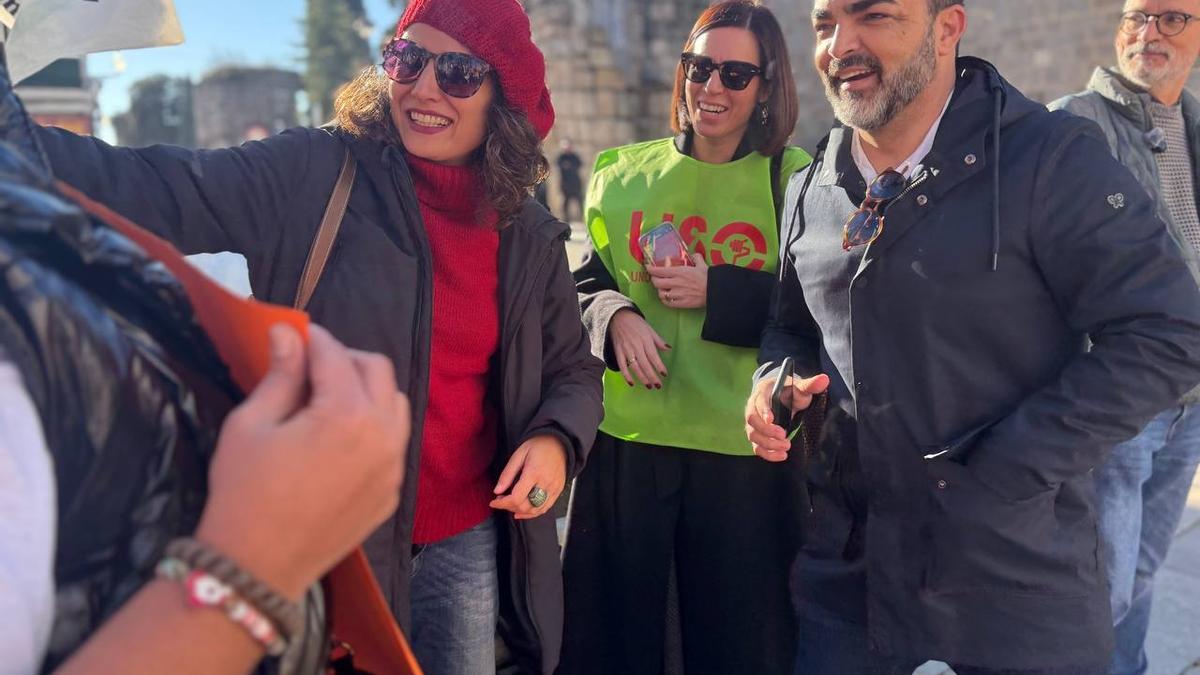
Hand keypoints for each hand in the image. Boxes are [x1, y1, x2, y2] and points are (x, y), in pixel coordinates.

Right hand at [196, 324, 409, 598]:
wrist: (257, 567)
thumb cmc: (244, 492)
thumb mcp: (251, 425)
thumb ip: (280, 375)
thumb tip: (286, 332)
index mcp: (347, 414)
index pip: (335, 355)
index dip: (312, 338)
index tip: (293, 334)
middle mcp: (383, 436)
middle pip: (378, 370)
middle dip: (345, 358)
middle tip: (310, 365)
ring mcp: (393, 467)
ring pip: (396, 405)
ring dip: (368, 390)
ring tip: (328, 398)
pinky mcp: (392, 493)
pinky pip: (395, 444)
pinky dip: (375, 427)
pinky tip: (340, 438)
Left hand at [490, 435, 567, 519]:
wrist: (559, 443)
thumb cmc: (538, 446)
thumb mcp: (518, 455)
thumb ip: (507, 474)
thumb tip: (497, 491)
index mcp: (534, 473)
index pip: (516, 498)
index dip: (502, 503)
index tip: (494, 502)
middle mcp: (546, 483)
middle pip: (525, 506)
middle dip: (509, 507)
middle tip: (501, 500)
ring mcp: (554, 489)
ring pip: (535, 510)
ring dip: (520, 512)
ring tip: (511, 505)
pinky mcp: (558, 491)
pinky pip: (545, 508)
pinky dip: (533, 513)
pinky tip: (524, 511)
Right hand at [609, 308, 670, 388]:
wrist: (617, 316)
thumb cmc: (635, 322)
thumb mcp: (649, 329)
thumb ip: (658, 340)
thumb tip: (668, 348)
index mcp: (645, 340)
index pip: (653, 356)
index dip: (659, 366)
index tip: (664, 374)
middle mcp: (636, 346)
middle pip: (645, 364)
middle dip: (652, 376)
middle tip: (658, 386)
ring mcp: (626, 349)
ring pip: (635, 367)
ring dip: (642, 378)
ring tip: (649, 386)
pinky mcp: (618, 352)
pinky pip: (622, 365)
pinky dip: (626, 375)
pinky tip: (632, 383)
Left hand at [647, 253, 707, 308]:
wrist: (715, 291)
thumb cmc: (709, 277)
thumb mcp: (702, 264)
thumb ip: (696, 258)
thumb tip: (694, 254)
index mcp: (679, 272)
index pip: (659, 270)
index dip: (651, 269)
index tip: (648, 267)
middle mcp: (675, 283)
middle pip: (657, 283)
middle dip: (654, 280)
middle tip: (655, 278)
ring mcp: (677, 294)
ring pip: (661, 294)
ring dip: (660, 291)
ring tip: (662, 289)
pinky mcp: (681, 303)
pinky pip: (668, 303)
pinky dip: (665, 300)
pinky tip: (667, 298)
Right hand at [745, 371, 829, 462]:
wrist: (782, 397)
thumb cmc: (790, 391)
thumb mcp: (800, 387)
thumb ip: (810, 384)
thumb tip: (824, 379)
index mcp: (763, 392)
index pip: (758, 401)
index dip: (763, 411)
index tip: (772, 419)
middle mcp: (753, 407)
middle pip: (752, 420)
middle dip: (767, 431)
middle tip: (784, 436)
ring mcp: (753, 423)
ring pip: (753, 435)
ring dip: (768, 444)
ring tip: (786, 446)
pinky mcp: (757, 435)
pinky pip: (756, 446)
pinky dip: (767, 453)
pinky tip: (781, 456)